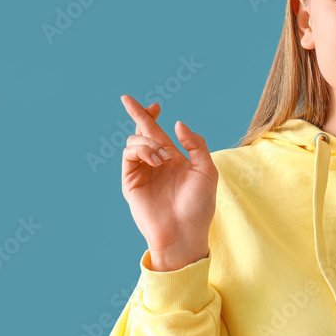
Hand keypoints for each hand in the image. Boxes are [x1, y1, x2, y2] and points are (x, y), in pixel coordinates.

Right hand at [120, 94, 217, 270]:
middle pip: (141, 132)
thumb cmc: (199, 206)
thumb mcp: (207, 171)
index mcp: (173, 160)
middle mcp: (155, 163)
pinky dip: (141, 151)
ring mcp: (141, 172)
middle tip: (132, 101)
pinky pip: (128, 155)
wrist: (185, 233)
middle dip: (138, 114)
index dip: (153, 116)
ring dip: (149, 142)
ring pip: (134, 141)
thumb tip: (177, 124)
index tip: (155, 105)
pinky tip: (156, 160)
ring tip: (163, 158)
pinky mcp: (130, 182)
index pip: (159, 133)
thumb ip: (196, 145)